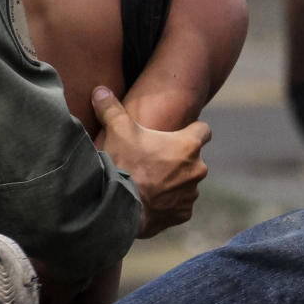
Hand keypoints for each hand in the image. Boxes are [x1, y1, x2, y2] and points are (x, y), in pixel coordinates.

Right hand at [94, 87, 210, 236]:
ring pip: (187, 182)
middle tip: (154, 160)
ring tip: (149, 181)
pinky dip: (168, 202)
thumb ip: (111, 108)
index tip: (176, 134)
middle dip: (178, 158)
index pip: (203, 131)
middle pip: (193, 158)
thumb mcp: (116, 131)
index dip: (191, 130)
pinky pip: (179, 204)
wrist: (118, 206)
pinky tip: (150, 199)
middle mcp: (198, 169)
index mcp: (189, 145)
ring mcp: (192, 193)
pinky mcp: (184, 213)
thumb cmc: (122, 164)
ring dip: (174, 181)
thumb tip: (100, 89)